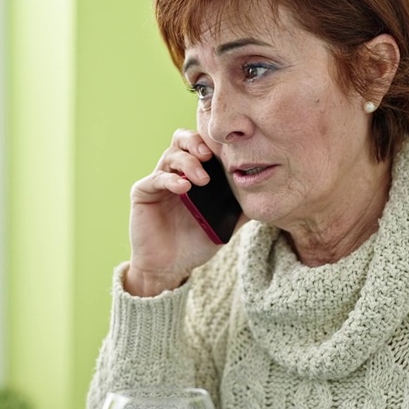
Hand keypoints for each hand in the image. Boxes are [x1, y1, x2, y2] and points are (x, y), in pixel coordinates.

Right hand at [125, 129, 225, 296]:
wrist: (170, 268)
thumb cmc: (195, 244)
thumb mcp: (224, 224)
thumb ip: (241, 208)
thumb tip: (265, 194)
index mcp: (195, 174)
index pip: (202, 146)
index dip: (213, 143)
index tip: (229, 151)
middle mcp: (176, 172)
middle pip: (182, 140)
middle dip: (197, 143)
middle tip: (210, 156)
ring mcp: (158, 180)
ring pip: (171, 154)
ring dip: (189, 162)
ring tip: (203, 179)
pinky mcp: (143, 192)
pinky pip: (157, 178)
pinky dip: (171, 179)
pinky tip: (184, 187)